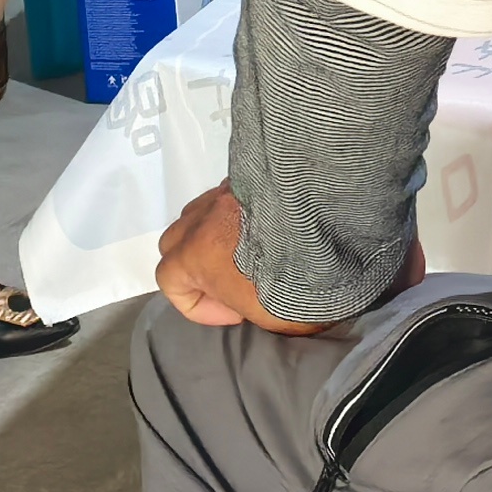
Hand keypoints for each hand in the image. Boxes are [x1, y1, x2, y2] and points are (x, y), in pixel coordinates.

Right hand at [153, 184, 345, 333]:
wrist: (322, 220)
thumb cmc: (290, 273)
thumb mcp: (268, 317)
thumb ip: (248, 310)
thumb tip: (257, 302)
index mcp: (193, 255)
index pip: (170, 283)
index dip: (201, 308)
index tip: (236, 312)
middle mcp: (200, 220)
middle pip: (176, 242)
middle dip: (197, 265)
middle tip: (234, 280)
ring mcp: (224, 192)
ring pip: (203, 214)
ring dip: (218, 235)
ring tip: (253, 252)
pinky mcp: (251, 175)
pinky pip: (233, 196)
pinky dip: (243, 214)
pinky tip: (272, 228)